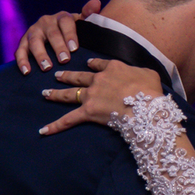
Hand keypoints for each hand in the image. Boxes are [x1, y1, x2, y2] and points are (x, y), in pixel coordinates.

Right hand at [15, 0, 101, 73]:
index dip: (70, 35)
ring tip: (47, 67)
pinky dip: (22, 61)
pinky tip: (26, 71)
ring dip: (40, 55)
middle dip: (58, 47)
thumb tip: (96, 3)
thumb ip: (89, 14)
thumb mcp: (82, 23)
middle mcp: (46, 22)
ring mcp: (33, 31)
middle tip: (64, 60)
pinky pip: (21, 50)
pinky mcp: (24, 42)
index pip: (66, 22)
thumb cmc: (73, 32)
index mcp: (62, 17)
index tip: (74, 48)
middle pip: (52, 33)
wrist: (56, 34)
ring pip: (35, 42)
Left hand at [39, 58, 164, 134]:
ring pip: (69, 94)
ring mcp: (91, 95)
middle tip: (57, 75)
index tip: (88, 63)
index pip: (100, 64)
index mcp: (113, 68)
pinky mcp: (88, 111)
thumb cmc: (150, 90)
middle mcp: (98, 79)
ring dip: (56, 93)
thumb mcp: (149, 73)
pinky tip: (43, 130)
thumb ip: (140, 71)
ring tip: (45, 93)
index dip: (93, 64)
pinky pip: (68, 119)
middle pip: (79, 77)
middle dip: (67, 76)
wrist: (145, 105)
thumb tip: (140, 75)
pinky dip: (55, 126)